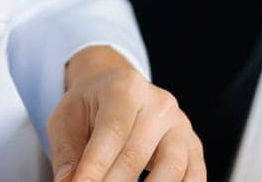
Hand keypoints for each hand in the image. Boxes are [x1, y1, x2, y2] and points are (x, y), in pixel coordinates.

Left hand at [47, 47, 204, 181]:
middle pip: (137, 153)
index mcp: (124, 88)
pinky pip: (194, 174)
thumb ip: (67, 156)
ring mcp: (180, 124)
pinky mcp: (193, 145)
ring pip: (172, 167)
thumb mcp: (66, 121)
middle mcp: (158, 103)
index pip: (112, 133)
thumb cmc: (90, 106)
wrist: (113, 89)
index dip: (95, 167)